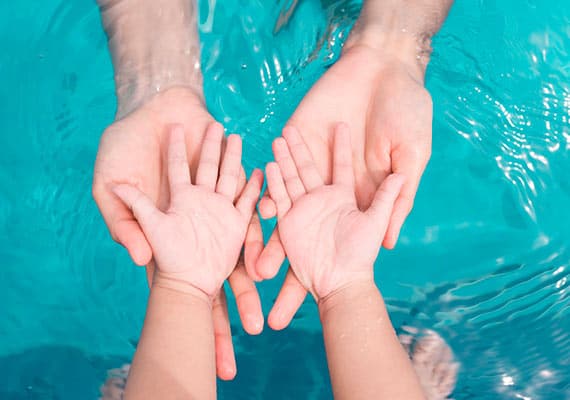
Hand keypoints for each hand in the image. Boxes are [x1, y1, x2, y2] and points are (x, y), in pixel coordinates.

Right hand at [92, 88, 263, 378]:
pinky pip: (251, 199)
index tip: (214, 342)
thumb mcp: (110, 181)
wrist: (152, 108)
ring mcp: (214, 203)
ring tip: (275, 282)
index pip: (184, 278)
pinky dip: (265, 210)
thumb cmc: (124, 146)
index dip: (197, 310)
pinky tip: (282, 231)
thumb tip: (137, 259)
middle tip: (257, 327)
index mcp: (168, 231)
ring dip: (258, 259)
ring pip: (241, 240)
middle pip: (222, 269)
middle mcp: (196, 222)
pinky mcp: (229, 181)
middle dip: (239, 298)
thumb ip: (123, 218)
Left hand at [255, 41, 431, 328]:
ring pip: (286, 205)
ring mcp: (311, 166)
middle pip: (301, 234)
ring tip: (249, 263)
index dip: (320, 271)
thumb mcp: (411, 156)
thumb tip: (391, 244)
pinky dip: (266, 190)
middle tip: (263, 295)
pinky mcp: (299, 143)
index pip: (335, 244)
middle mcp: (329, 189)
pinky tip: (251, 212)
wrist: (384, 70)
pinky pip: (279, 170)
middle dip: (284, 263)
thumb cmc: (407, 112)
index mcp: (355, 199)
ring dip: (268, 234)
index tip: (308, 303)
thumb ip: (397, 196)